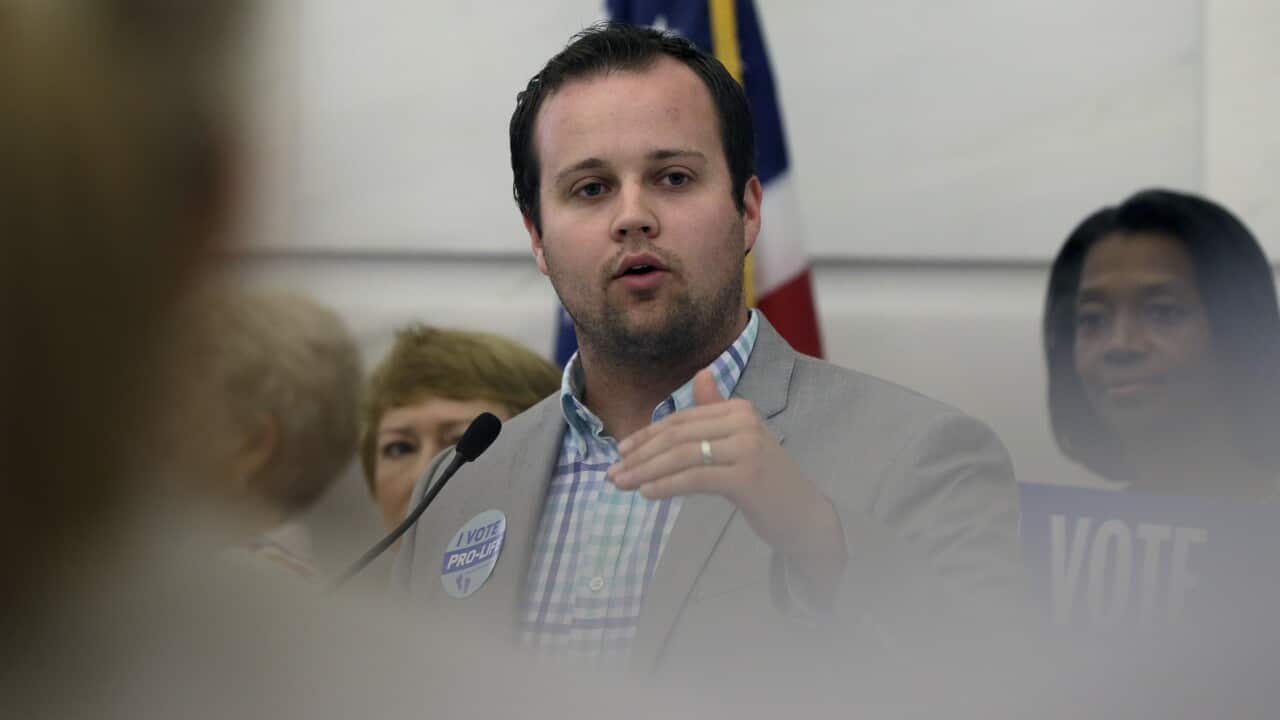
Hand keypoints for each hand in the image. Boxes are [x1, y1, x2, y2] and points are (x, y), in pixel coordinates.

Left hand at [609, 369, 846, 596]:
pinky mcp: (747, 476)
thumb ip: (717, 410)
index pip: (681, 419)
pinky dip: (666, 485)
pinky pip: (695, 478)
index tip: (621, 452)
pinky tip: (647, 493)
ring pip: (682, 456)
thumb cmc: (765, 479)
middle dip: (640, 455)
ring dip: (645, 471)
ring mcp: (747, 447)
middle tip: (612, 473)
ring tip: (621, 484)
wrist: (803, 514)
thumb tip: (701, 374)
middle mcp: (744, 421)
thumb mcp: (739, 441)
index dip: (647, 435)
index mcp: (739, 409)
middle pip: (678, 435)